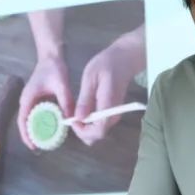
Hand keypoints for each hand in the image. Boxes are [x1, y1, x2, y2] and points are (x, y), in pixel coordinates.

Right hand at [17, 54, 72, 149]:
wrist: (51, 56)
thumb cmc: (53, 68)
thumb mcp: (61, 84)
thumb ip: (65, 101)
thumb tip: (70, 118)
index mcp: (28, 98)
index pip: (23, 121)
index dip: (26, 135)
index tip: (33, 146)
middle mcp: (27, 101)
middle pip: (26, 123)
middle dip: (32, 136)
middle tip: (42, 147)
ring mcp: (31, 101)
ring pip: (32, 120)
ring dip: (38, 130)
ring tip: (46, 141)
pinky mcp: (38, 100)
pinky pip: (39, 115)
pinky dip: (43, 123)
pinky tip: (52, 128)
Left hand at [73, 26, 145, 144]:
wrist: (124, 59)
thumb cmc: (107, 64)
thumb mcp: (90, 78)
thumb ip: (85, 99)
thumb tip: (78, 118)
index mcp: (109, 107)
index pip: (97, 131)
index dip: (82, 130)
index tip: (71, 119)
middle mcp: (113, 115)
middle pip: (97, 136)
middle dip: (81, 131)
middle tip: (71, 117)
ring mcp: (114, 115)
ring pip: (98, 132)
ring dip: (84, 128)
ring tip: (75, 113)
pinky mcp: (112, 113)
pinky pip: (99, 125)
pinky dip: (89, 124)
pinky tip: (82, 111)